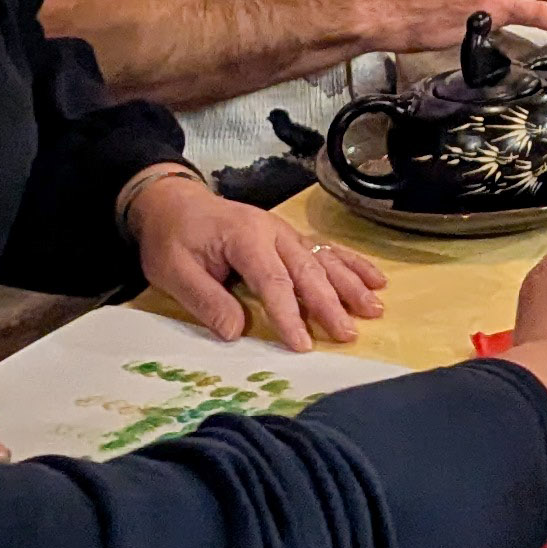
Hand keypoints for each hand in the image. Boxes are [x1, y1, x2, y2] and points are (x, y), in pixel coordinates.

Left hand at [124, 167, 386, 351]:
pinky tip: (375, 279)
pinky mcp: (290, 238)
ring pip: (324, 259)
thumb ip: (205, 299)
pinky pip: (326, 250)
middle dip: (330, 303)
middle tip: (347, 334)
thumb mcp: (174, 270)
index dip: (289, 314)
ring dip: (350, 284)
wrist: (172, 202)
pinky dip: (352, 264)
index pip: (273, 281)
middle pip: (307, 270)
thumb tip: (236, 331)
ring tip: (373, 309)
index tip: (302, 345)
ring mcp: (285, 233)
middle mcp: (272, 231)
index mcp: (244, 237)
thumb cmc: (171, 238)